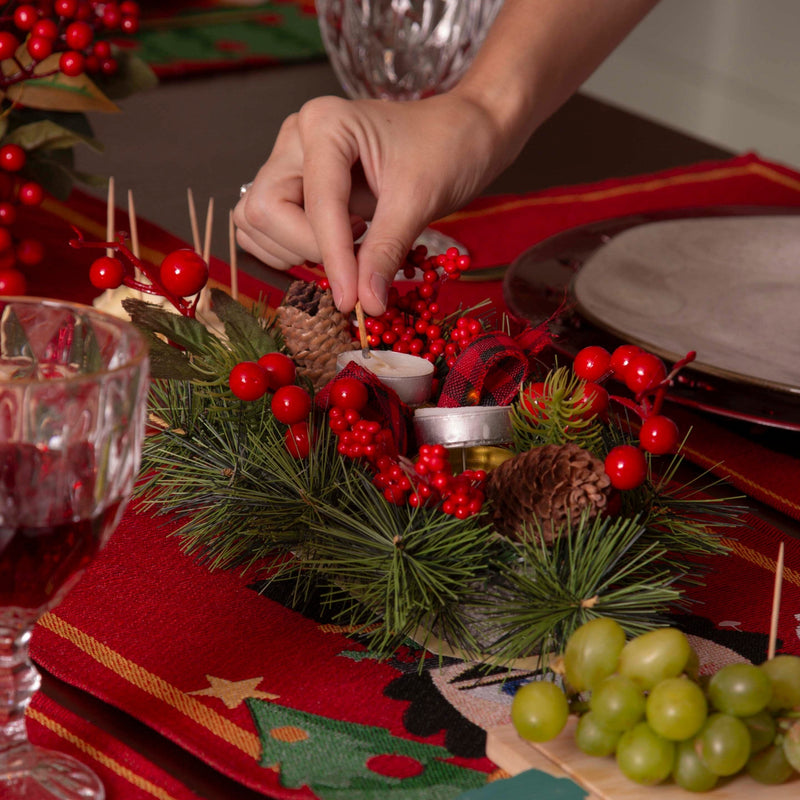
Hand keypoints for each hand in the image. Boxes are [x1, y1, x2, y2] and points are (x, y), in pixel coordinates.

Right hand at [233, 92, 504, 315]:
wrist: (466, 130)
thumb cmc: (448, 149)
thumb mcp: (418, 201)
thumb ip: (385, 253)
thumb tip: (366, 305)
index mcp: (325, 124)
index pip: (315, 204)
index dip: (334, 258)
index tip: (354, 302)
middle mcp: (296, 136)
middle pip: (265, 210)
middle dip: (305, 249)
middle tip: (354, 263)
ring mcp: (292, 158)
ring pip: (257, 220)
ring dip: (293, 250)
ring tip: (349, 249)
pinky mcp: (297, 181)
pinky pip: (269, 224)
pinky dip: (292, 247)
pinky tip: (336, 246)